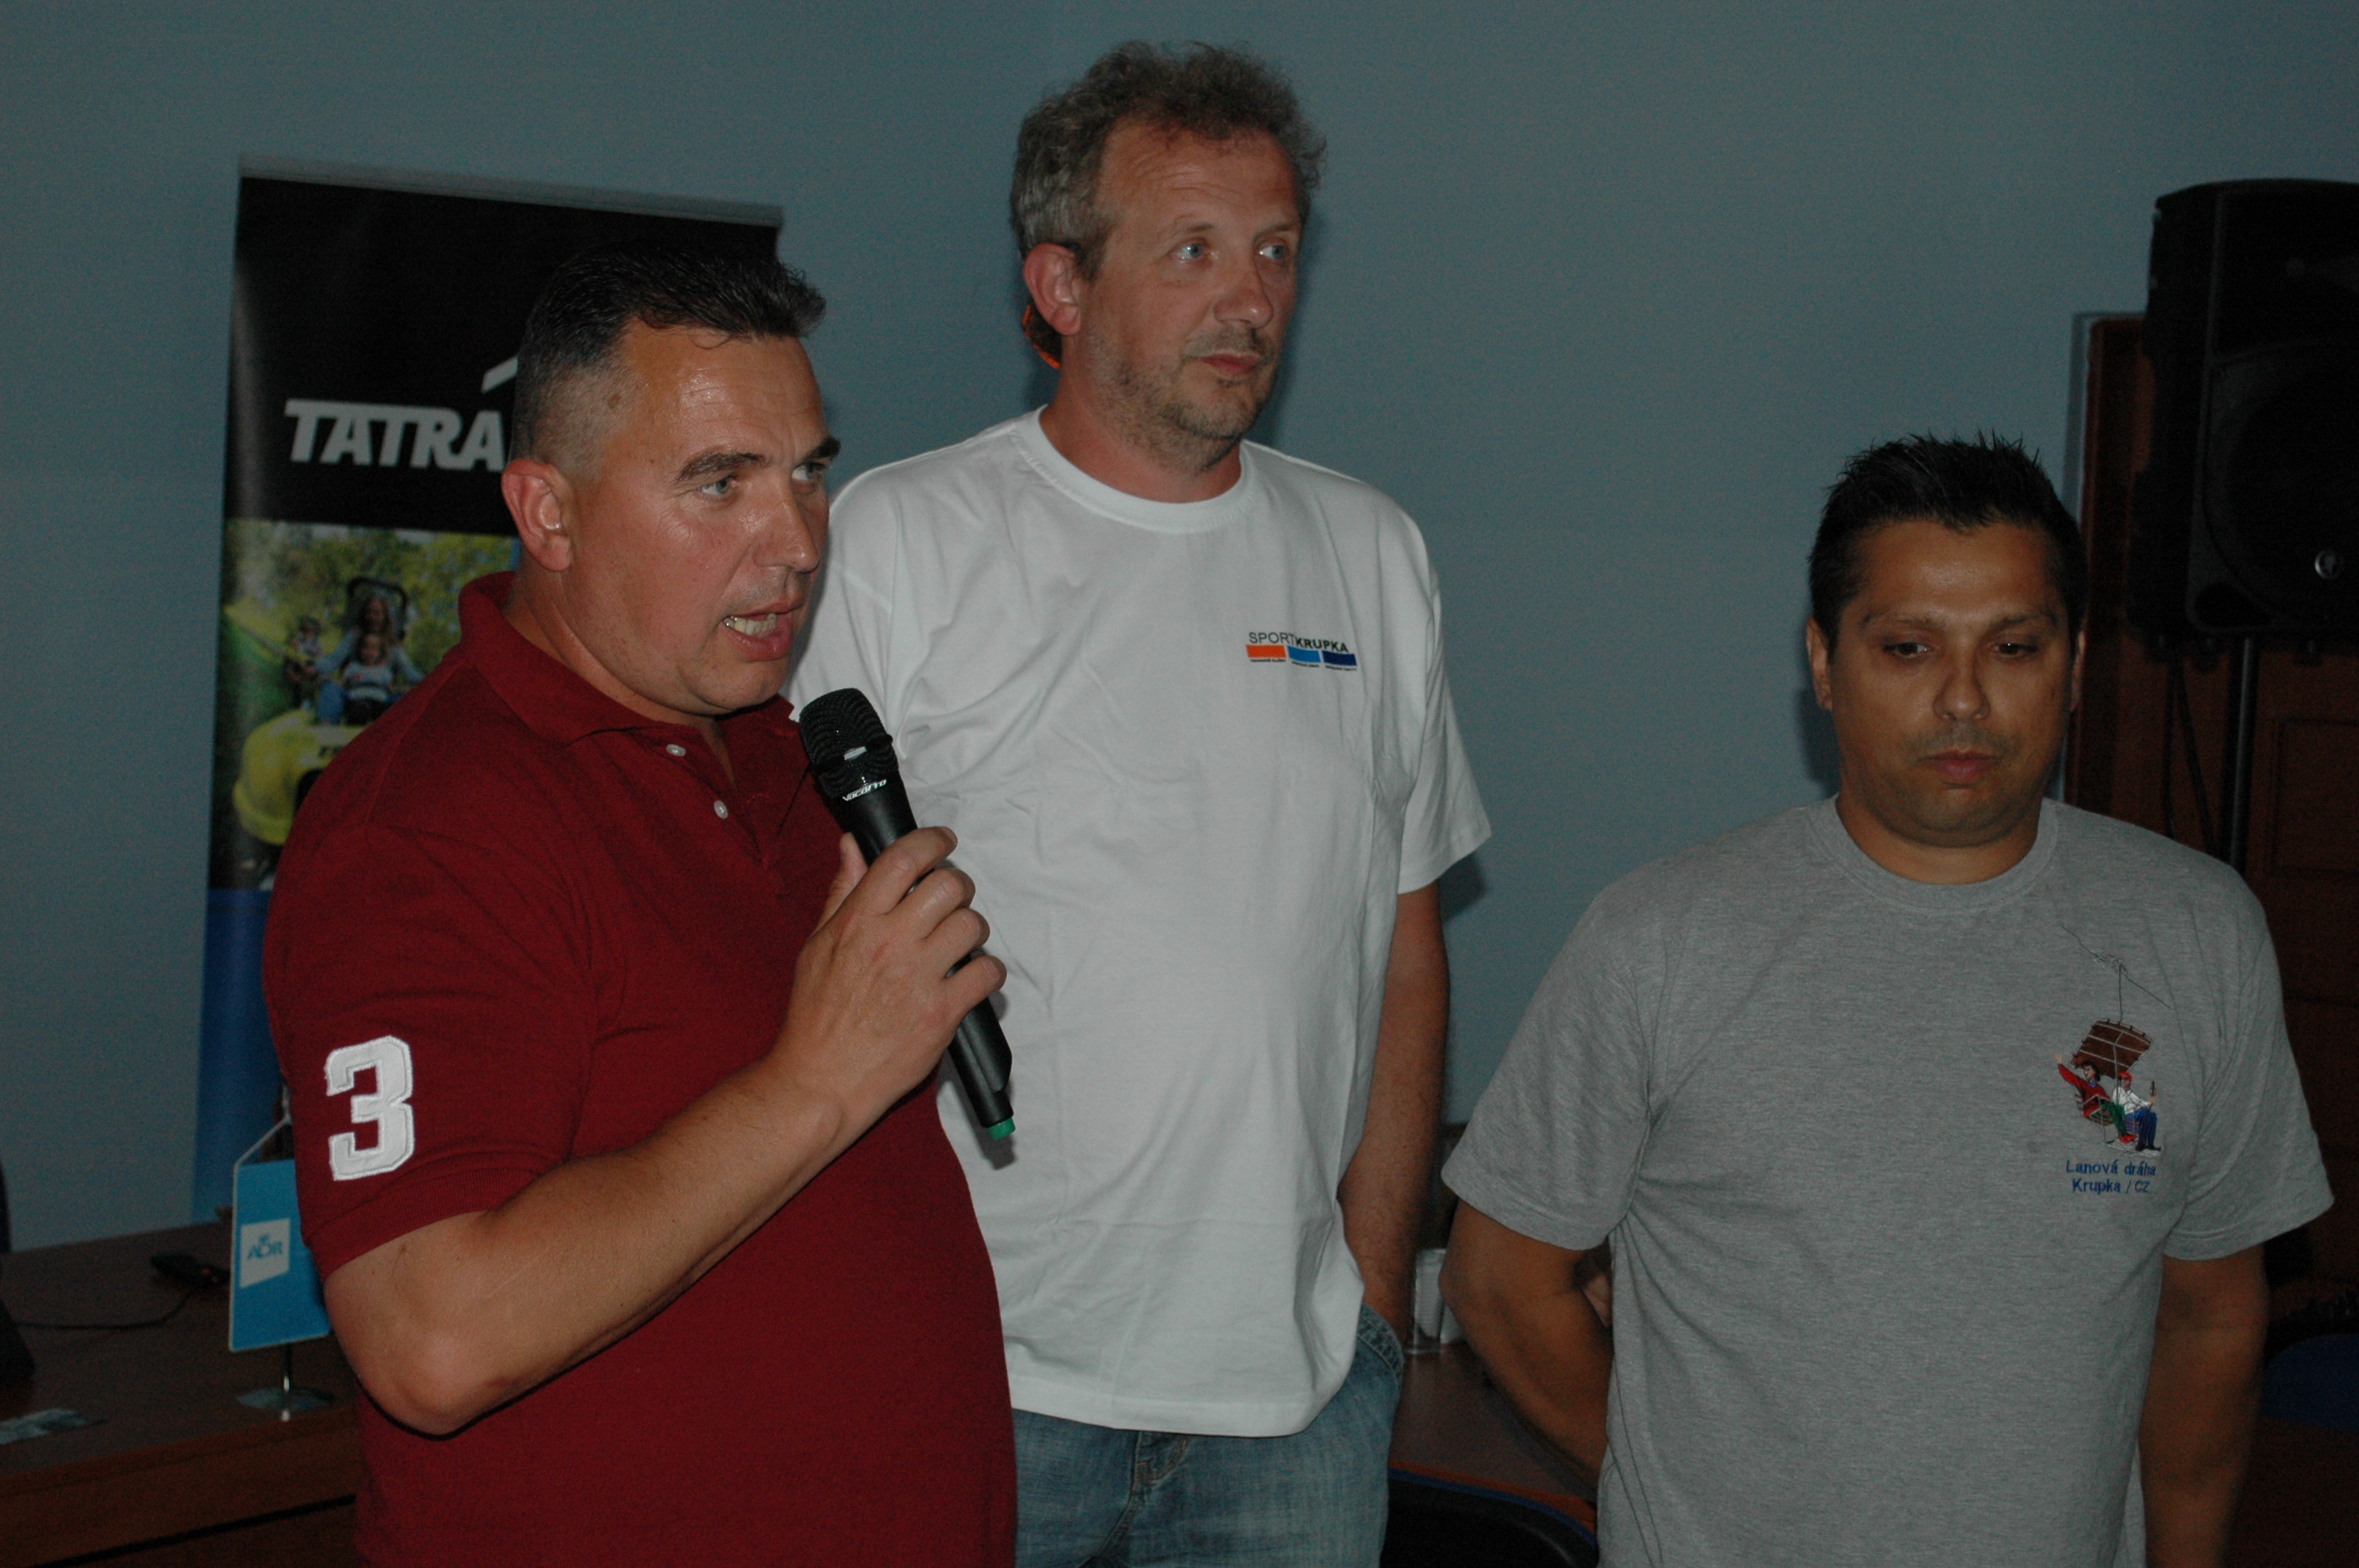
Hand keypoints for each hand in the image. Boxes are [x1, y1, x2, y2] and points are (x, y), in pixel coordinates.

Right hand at [768, 830, 1004, 1138]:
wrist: (821, 1081)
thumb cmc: (815, 1017)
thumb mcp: (817, 946)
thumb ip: (842, 892)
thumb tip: (853, 845)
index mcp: (857, 922)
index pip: (903, 858)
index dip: (932, 841)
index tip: (944, 843)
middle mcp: (889, 943)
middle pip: (949, 886)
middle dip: (958, 887)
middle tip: (951, 902)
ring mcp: (918, 978)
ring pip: (972, 925)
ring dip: (972, 929)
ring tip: (958, 944)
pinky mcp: (942, 1014)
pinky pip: (987, 973)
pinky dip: (988, 973)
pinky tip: (972, 978)